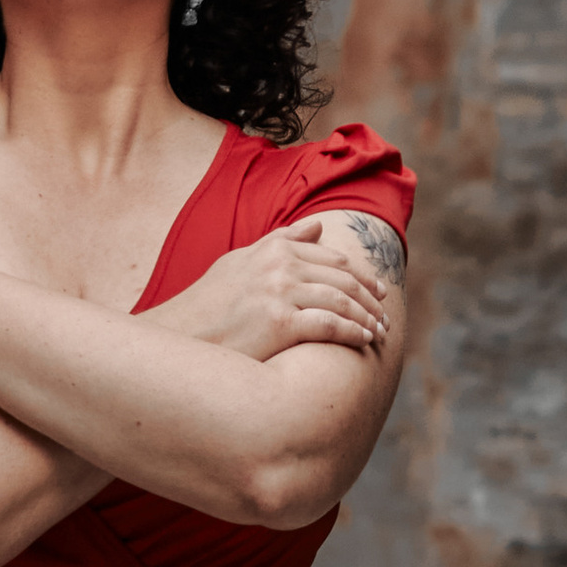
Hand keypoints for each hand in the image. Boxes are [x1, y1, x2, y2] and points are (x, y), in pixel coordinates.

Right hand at [147, 216, 391, 362]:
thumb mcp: (241, 261)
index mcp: (273, 249)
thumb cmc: (209, 304)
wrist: (180, 337)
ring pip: (342, 300)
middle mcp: (279, 265)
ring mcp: (280, 293)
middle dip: (370, 298)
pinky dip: (352, 331)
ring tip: (380, 331)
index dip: (361, 275)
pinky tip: (364, 340)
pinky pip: (330, 325)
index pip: (332, 258)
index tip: (377, 290)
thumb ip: (282, 241)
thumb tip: (318, 226)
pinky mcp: (280, 323)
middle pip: (343, 278)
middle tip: (386, 314)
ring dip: (367, 316)